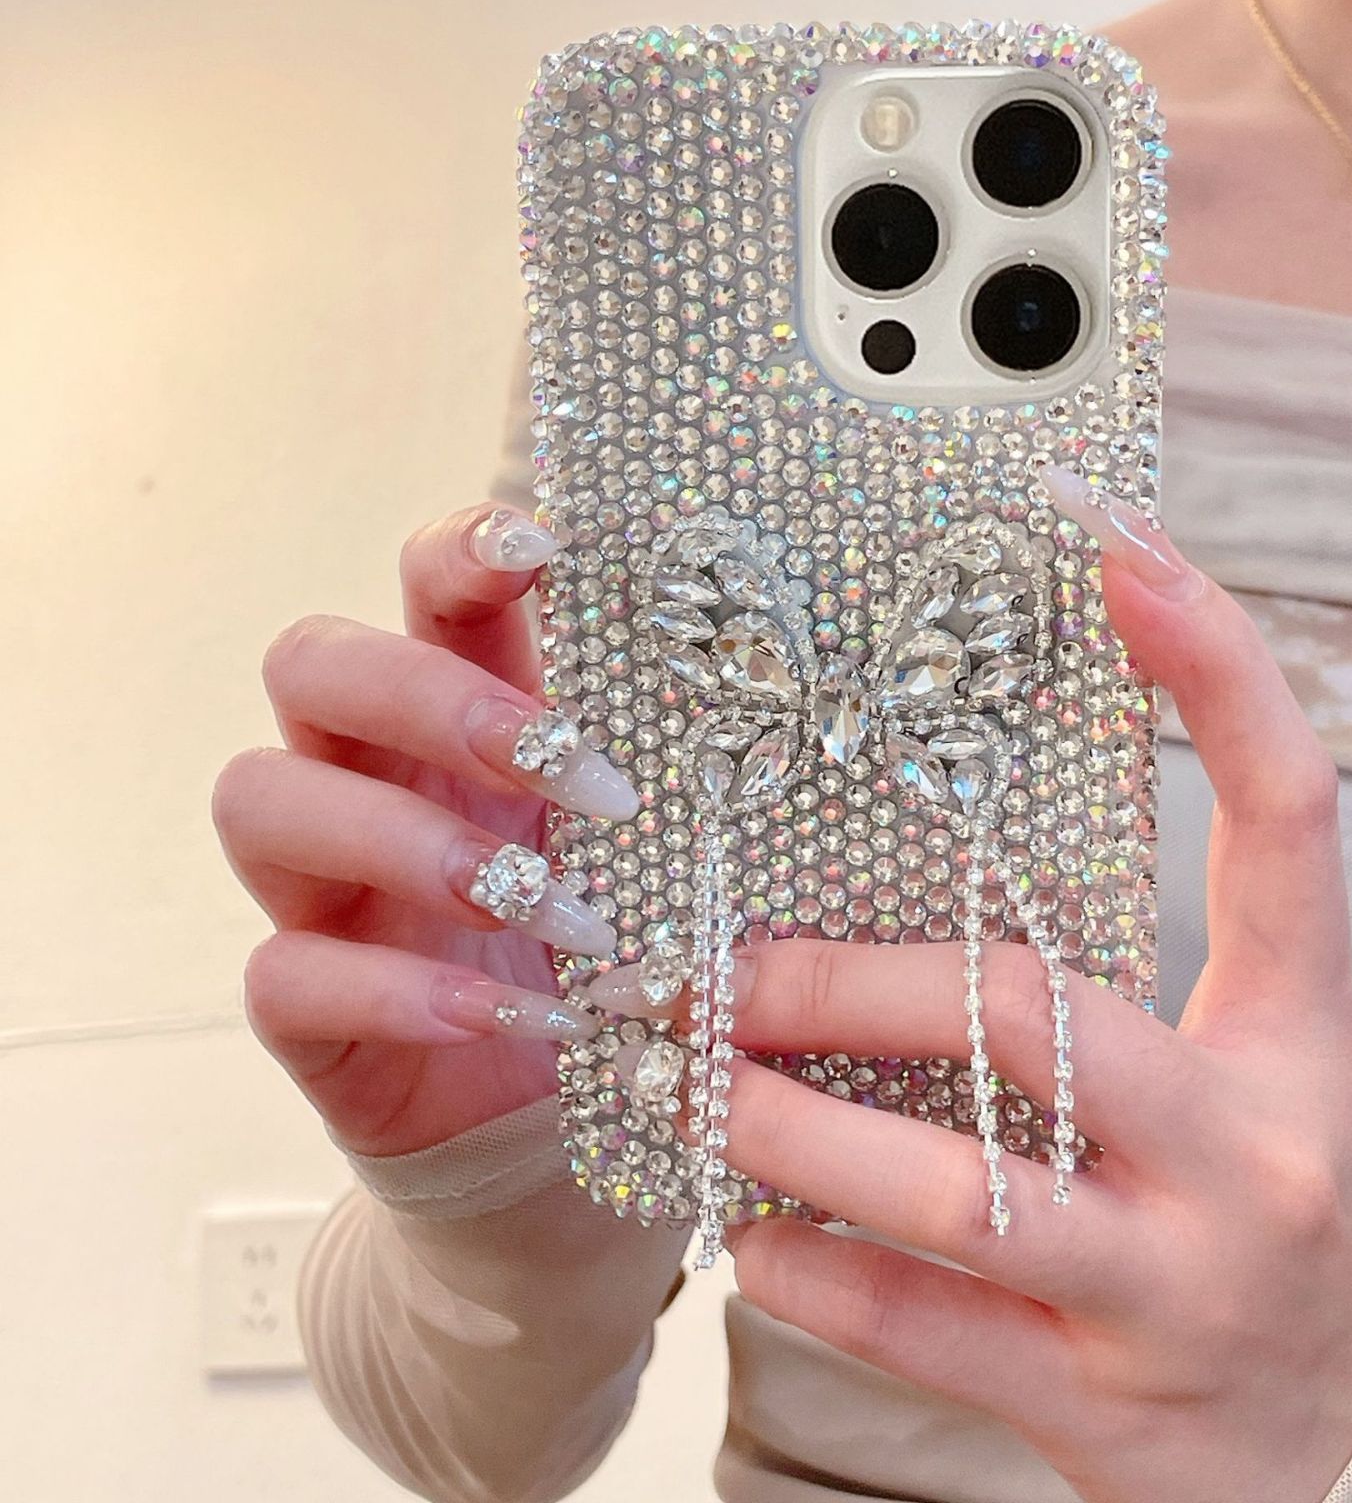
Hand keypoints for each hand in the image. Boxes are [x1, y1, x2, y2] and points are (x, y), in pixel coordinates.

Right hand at [213, 505, 632, 1155]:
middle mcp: (369, 775)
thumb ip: (665, 769)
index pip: (420, 587)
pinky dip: (400, 989)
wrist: (559, 1112)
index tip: (541, 548)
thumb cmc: (608, 942)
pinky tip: (507, 1009)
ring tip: (550, 907)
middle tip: (563, 768)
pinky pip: (287, 969)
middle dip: (432, 699)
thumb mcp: (643, 840)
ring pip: (266, 799)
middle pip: (313, 665)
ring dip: (417, 845)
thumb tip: (776, 687)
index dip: (461, 551)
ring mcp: (319, 884)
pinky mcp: (303, 1002)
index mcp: (462, 713)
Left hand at [592, 474, 1351, 1502]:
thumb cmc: (1283, 1202)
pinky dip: (819, 1277)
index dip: (1218, 670)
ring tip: (692, 1078)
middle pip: (1037, 1014)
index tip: (1119, 545)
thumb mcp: (1260, 1065)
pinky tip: (746, 1234)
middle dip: (851, 984)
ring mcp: (1182, 1287)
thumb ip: (1132, 971)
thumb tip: (948, 859)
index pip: (1287, 820)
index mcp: (1302, 1034)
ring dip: (794, 1128)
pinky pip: (932, 1334)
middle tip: (721, 963)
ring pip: (958, 1189)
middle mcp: (1253, 1151)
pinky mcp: (1110, 1409)